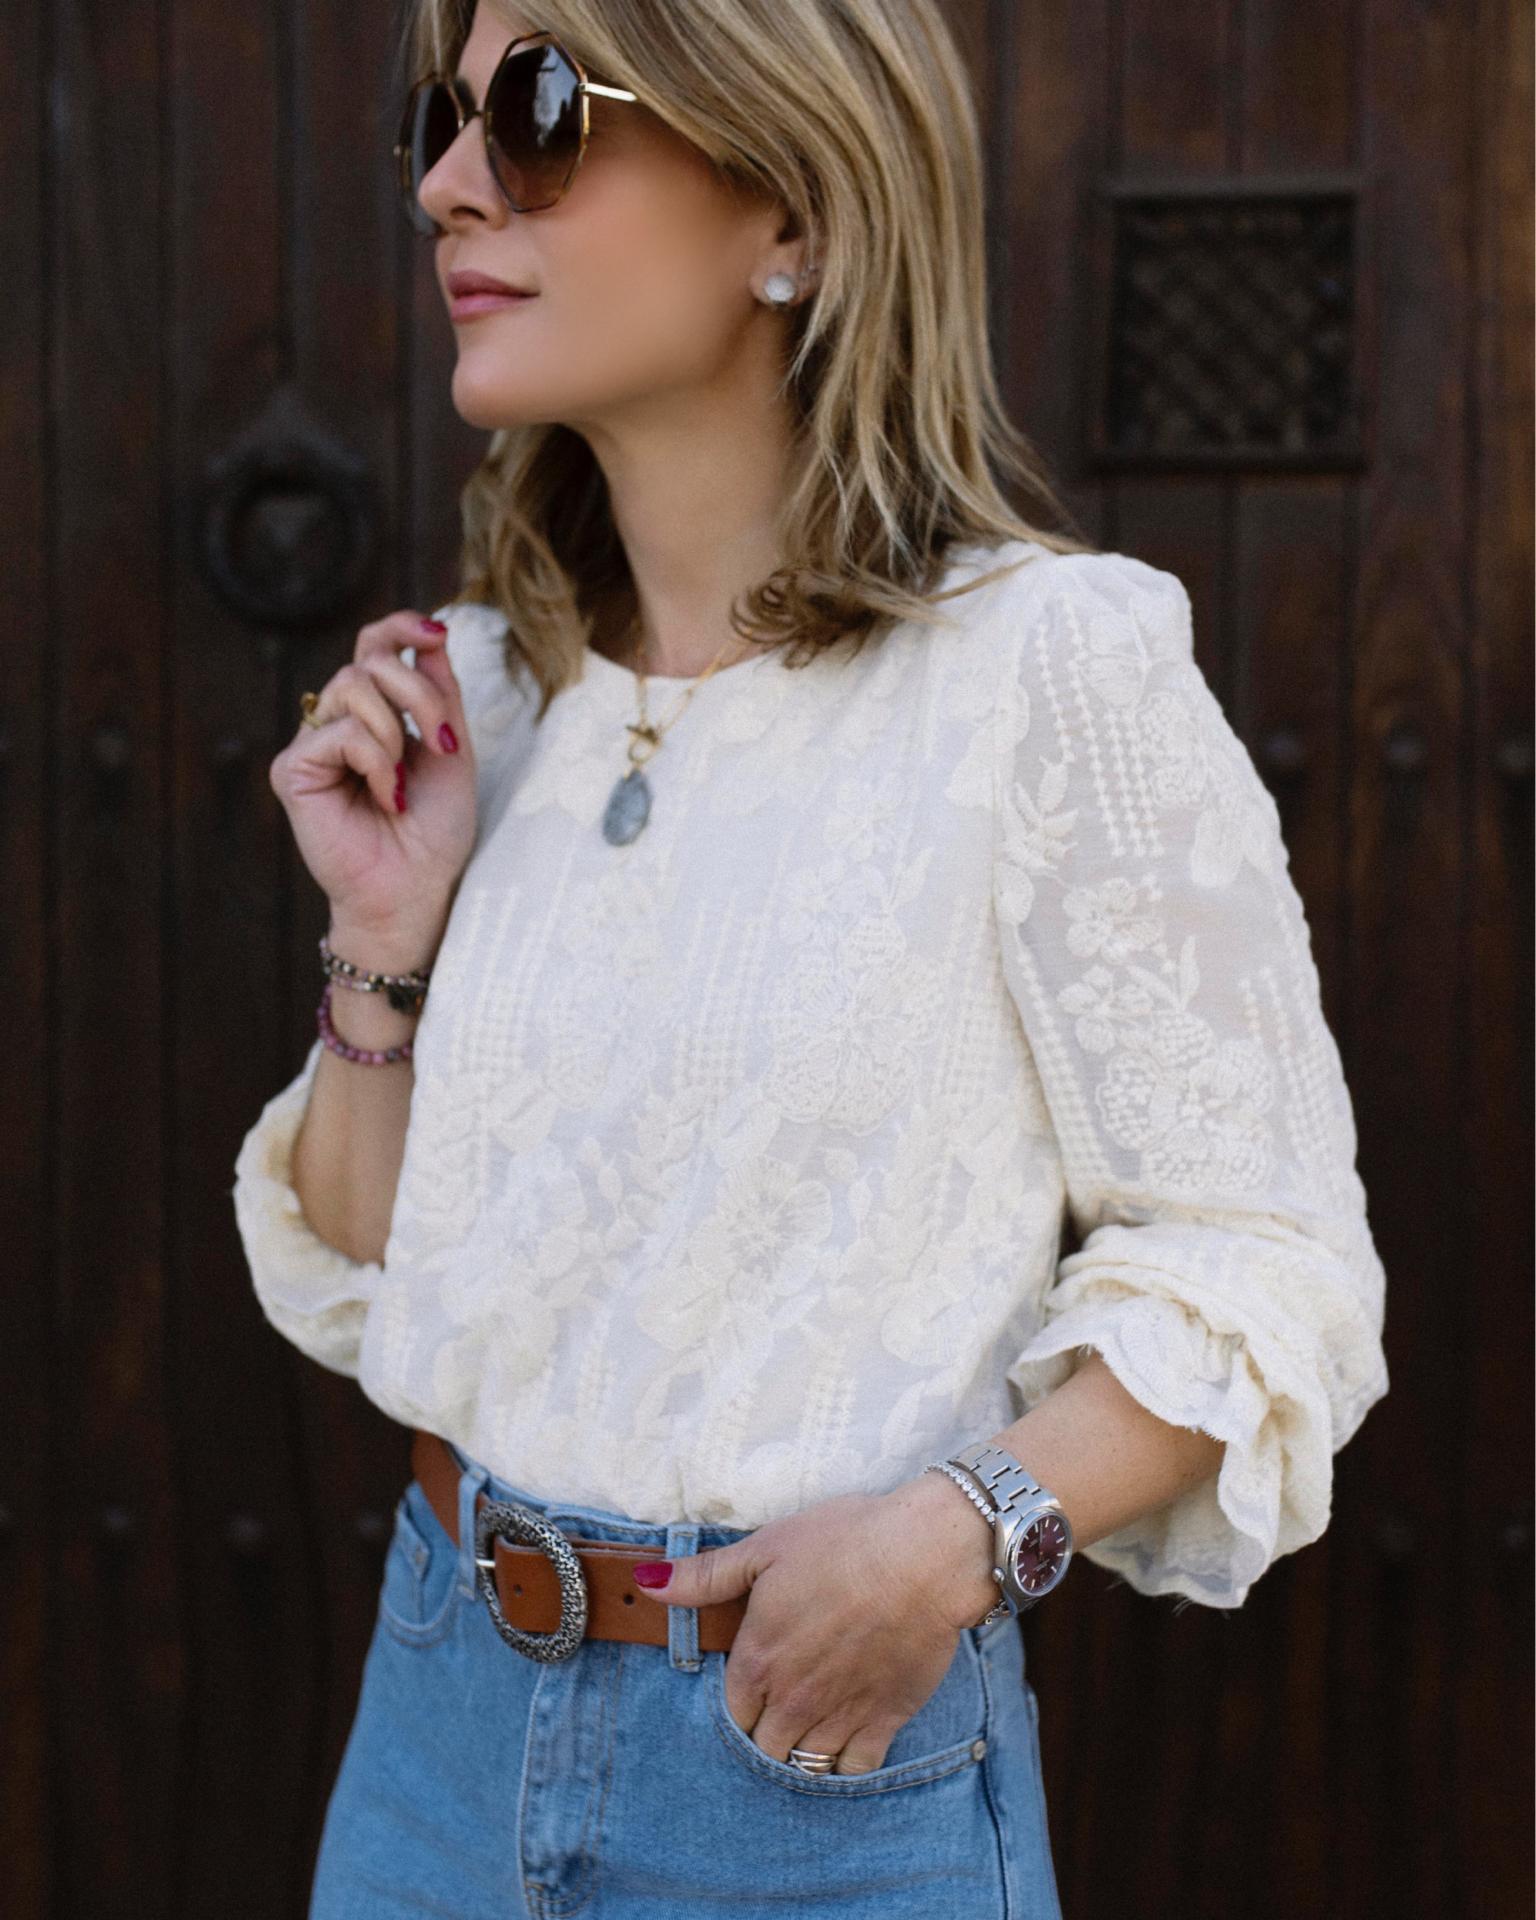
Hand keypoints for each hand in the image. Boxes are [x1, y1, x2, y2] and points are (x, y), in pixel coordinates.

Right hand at [268, 609, 477, 943]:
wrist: (416, 890)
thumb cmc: (434, 831)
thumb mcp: (450, 751)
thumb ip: (440, 693)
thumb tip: (433, 634)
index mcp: (376, 714)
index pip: (374, 647)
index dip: (399, 627)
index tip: (435, 632)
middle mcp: (338, 722)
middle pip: (369, 661)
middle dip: (418, 693)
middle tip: (441, 743)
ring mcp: (313, 743)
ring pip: (352, 686)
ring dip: (395, 732)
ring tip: (404, 784)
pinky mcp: (293, 769)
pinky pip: (341, 731)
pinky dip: (376, 761)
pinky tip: (388, 797)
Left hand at [633, 1471, 999, 1773]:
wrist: (923, 1556)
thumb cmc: (844, 1541)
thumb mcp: (766, 1547)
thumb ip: (705, 1576)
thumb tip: (646, 1584)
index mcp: (758, 1660)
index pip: (730, 1711)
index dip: (739, 1699)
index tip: (752, 1683)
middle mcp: (792, 1699)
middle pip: (763, 1746)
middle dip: (765, 1730)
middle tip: (779, 1706)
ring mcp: (839, 1715)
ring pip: (803, 1763)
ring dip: (799, 1751)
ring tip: (806, 1726)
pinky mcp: (884, 1721)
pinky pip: (853, 1770)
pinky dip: (844, 1765)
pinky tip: (845, 1742)